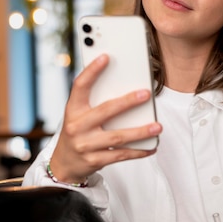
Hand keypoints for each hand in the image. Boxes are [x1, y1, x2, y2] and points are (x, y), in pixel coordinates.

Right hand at [49, 54, 161, 183]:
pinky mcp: (94, 161)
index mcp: (73, 110)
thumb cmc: (78, 132)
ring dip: (140, 132)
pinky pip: (121, 155)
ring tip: (158, 126)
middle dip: (127, 102)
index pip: (80, 86)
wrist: (64, 164)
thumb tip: (125, 87)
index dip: (92, 71)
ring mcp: (85, 145)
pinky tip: (152, 146)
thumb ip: (95, 102)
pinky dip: (138, 151)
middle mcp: (77, 126)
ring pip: (117, 137)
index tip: (106, 57)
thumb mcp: (78, 115)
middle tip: (146, 94)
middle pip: (105, 111)